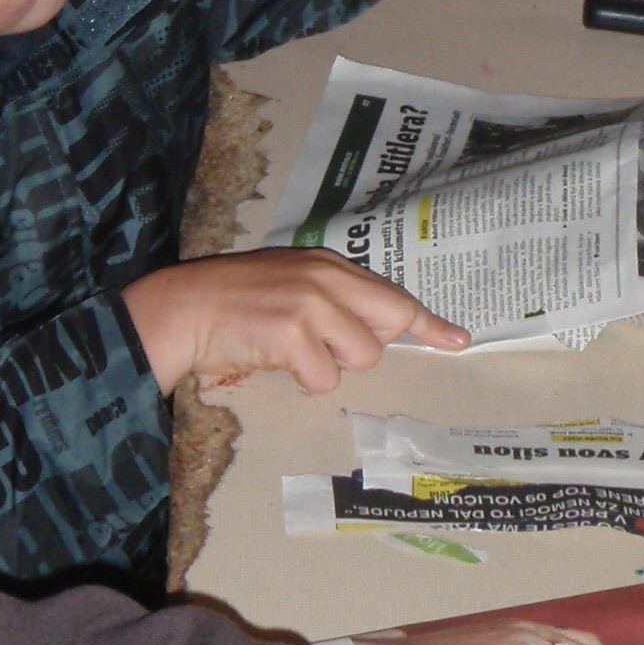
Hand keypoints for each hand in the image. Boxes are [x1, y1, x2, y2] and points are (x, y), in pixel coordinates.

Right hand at [124, 252, 467, 394]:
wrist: (185, 307)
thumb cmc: (236, 302)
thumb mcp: (291, 284)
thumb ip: (334, 300)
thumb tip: (374, 334)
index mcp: (328, 265)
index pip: (392, 294)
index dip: (428, 322)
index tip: (458, 340)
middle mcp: (326, 278)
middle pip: (389, 322)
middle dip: (368, 346)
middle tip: (331, 348)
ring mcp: (310, 304)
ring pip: (360, 357)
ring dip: (328, 366)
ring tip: (290, 349)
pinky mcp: (292, 333)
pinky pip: (324, 378)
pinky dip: (302, 380)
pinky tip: (274, 359)